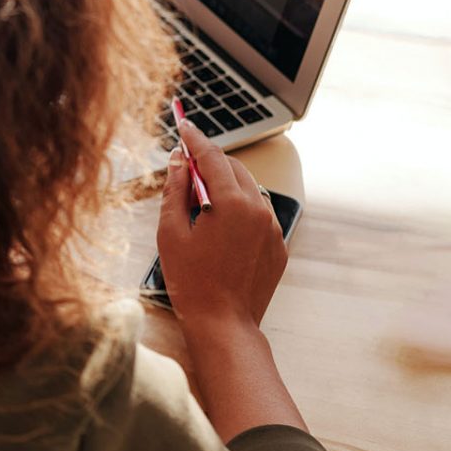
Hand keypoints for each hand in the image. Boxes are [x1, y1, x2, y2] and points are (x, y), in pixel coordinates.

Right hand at [155, 120, 287, 331]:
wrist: (224, 324)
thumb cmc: (191, 282)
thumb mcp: (171, 232)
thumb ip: (174, 190)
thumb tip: (177, 161)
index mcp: (231, 203)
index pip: (212, 157)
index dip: (195, 139)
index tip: (184, 126)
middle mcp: (259, 210)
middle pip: (234, 168)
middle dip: (210, 162)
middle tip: (185, 165)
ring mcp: (273, 228)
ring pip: (249, 190)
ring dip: (226, 186)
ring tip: (200, 202)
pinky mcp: (279, 246)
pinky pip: (259, 214)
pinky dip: (240, 210)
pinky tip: (219, 228)